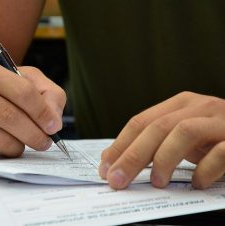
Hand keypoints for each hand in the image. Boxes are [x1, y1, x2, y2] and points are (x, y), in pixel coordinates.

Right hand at [0, 60, 65, 158]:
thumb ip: (49, 95)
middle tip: (45, 143)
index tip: (53, 127)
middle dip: (35, 135)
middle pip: (10, 117)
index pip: (23, 92)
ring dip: (17, 146)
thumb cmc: (0, 92)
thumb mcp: (27, 82)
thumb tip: (54, 122)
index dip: (43, 113)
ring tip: (20, 142)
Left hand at [99, 91, 224, 188]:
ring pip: (184, 132)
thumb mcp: (179, 135)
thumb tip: (114, 159)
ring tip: (157, 182)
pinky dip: (204, 170)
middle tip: (118, 180)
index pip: (140, 122)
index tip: (105, 168)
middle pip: (157, 128)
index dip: (120, 145)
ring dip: (165, 159)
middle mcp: (197, 107)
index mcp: (178, 105)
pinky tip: (197, 182)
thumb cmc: (211, 135)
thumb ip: (153, 142)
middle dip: (132, 156)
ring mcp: (219, 120)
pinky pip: (220, 152)